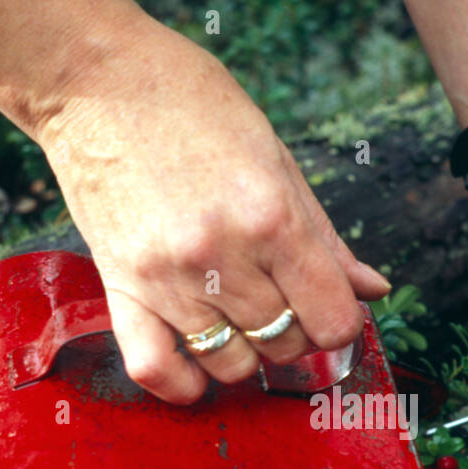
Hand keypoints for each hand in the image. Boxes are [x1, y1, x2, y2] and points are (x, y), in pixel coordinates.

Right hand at [33, 34, 389, 402]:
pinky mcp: (121, 289)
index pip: (333, 318)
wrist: (96, 82)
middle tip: (283, 302)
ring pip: (233, 365)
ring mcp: (168, 279)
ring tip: (240, 320)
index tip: (329, 308)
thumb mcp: (277, 158)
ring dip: (247, 355)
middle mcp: (222, 257)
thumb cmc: (190, 106)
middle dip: (296, 332)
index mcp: (272, 217)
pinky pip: (157, 371)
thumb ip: (325, 237)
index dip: (341, 322)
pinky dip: (185, 386)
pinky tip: (199, 369)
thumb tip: (372, 289)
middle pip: (286, 344)